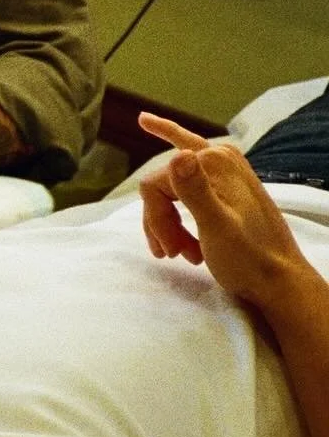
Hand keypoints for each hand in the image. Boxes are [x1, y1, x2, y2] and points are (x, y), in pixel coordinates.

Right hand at [138, 112, 313, 317]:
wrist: (280, 281)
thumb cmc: (247, 259)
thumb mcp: (217, 227)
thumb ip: (195, 190)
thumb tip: (179, 154)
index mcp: (214, 162)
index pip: (155, 185)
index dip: (156, 220)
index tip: (169, 250)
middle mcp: (220, 157)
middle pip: (163, 185)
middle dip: (163, 222)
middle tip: (174, 254)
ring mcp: (226, 169)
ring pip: (173, 189)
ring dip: (172, 224)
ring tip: (186, 253)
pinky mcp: (230, 185)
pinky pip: (190, 177)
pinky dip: (179, 202)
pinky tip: (175, 199)